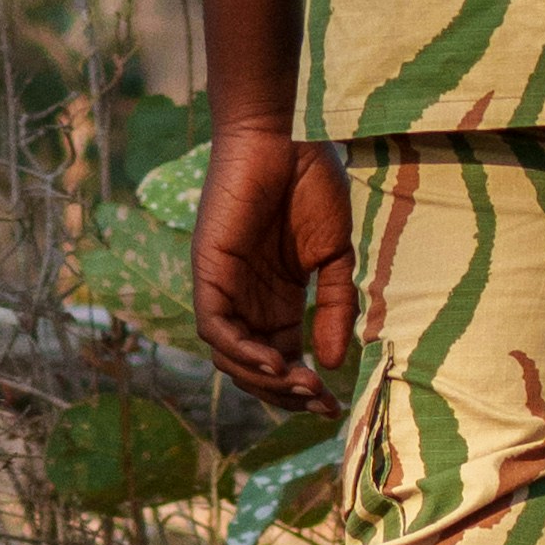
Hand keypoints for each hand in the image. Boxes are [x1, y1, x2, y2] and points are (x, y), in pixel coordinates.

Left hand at [194, 120, 357, 407]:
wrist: (288, 138)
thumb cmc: (312, 186)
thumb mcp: (336, 257)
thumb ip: (335, 308)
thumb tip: (334, 362)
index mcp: (276, 299)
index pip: (282, 360)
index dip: (303, 389)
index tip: (334, 406)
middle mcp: (246, 300)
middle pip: (253, 368)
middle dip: (284, 394)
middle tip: (319, 404)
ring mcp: (224, 288)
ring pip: (230, 357)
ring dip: (264, 380)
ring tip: (301, 386)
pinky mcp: (208, 272)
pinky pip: (215, 328)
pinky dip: (240, 351)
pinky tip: (274, 362)